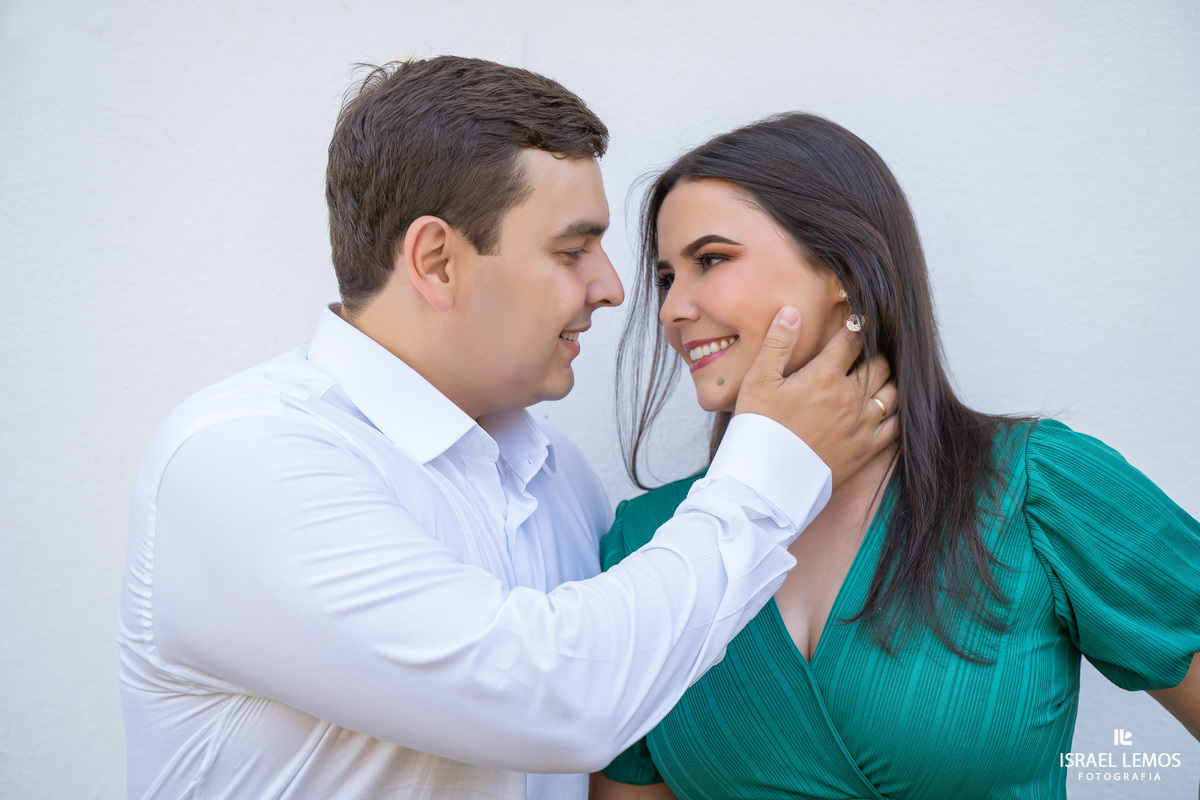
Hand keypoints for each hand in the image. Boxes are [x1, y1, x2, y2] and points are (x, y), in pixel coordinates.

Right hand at [734, 306, 897, 486]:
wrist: (765, 481)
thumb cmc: (757, 428)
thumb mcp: (758, 381)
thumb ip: (777, 343)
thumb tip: (793, 311)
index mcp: (825, 376)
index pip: (853, 339)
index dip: (855, 327)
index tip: (854, 324)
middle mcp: (851, 397)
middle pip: (879, 363)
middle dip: (872, 354)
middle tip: (861, 354)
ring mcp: (862, 425)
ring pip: (892, 392)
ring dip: (886, 381)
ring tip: (873, 379)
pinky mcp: (867, 450)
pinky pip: (895, 425)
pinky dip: (894, 412)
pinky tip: (883, 409)